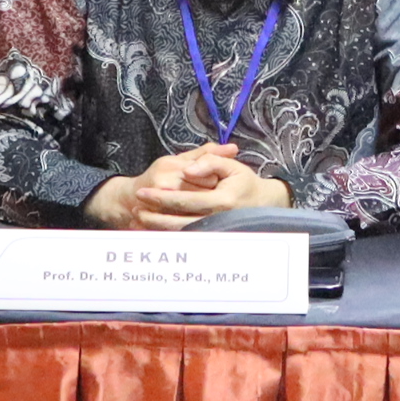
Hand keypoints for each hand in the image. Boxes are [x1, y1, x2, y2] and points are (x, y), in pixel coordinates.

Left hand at [95, 148, 292, 229]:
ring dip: (158, 229)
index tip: (143, 193)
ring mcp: (215, 231)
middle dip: (154, 217)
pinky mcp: (213, 237)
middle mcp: (218, 219)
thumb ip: (209, 162)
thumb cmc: (245, 183)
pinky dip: (169, 237)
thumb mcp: (231, 166)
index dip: (162, 198)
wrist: (264, 204)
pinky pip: (187, 239)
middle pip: (179, 222)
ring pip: (181, 234)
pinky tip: (154, 232)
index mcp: (222, 200)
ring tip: (139, 221)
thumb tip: (187, 170)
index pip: (185, 200)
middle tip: (135, 211)